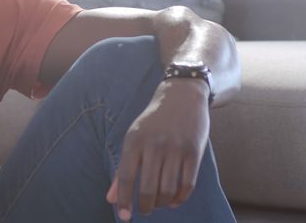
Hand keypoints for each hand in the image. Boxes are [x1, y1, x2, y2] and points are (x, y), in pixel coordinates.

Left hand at [106, 79, 210, 220]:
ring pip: (168, 190)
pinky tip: (174, 200)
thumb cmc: (153, 121)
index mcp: (134, 141)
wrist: (182, 94)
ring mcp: (175, 148)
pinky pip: (187, 184)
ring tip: (159, 203)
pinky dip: (180, 198)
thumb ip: (122, 169)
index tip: (125, 217)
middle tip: (145, 210)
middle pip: (148, 189)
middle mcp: (154, 145)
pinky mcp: (194, 152)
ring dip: (162, 203)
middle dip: (145, 207)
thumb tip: (111, 199)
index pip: (125, 177)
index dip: (124, 200)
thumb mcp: (133, 138)